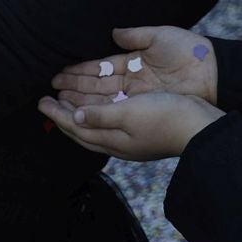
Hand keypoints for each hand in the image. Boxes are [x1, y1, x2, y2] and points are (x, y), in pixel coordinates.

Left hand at [36, 92, 222, 160]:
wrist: (201, 128)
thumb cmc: (166, 117)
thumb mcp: (130, 113)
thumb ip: (101, 115)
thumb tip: (75, 116)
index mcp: (113, 139)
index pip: (76, 127)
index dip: (57, 114)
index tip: (41, 101)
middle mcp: (118, 142)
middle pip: (83, 129)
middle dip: (64, 115)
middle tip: (48, 100)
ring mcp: (131, 139)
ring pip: (96, 125)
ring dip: (80, 112)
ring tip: (68, 100)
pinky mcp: (142, 131)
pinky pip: (109, 122)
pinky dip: (97, 113)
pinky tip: (99, 106)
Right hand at [50, 26, 217, 106]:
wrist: (215, 73)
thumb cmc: (190, 51)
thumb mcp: (160, 37)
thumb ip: (135, 36)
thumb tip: (112, 32)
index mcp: (135, 61)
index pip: (101, 66)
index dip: (81, 69)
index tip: (60, 71)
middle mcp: (133, 80)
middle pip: (97, 84)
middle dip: (74, 86)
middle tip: (51, 88)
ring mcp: (137, 95)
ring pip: (102, 98)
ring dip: (80, 99)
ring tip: (58, 99)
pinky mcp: (144, 107)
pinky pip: (115, 108)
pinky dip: (97, 109)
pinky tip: (79, 110)